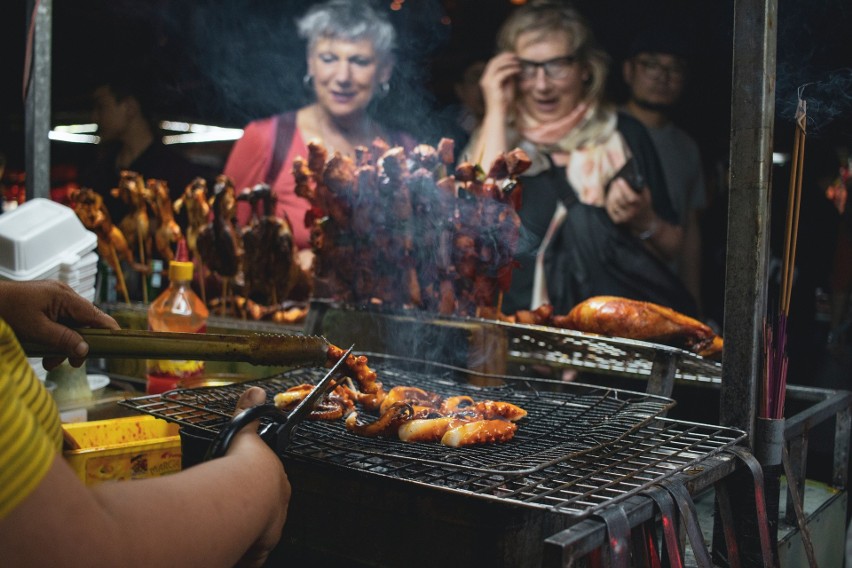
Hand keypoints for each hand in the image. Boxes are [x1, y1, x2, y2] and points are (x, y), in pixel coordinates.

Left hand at [0, 280, 118, 368]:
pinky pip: (59, 322)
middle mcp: (63, 295)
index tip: (118, 344)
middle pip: (83, 323)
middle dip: (77, 344)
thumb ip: (63, 339)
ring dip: (63, 344)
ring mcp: (54, 298)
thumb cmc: (7, 311)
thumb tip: (85, 350)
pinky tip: (44, 350)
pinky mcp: (46, 304)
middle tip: (70, 364)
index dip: (109, 330)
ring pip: (71, 325)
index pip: (96, 314)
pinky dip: (55, 337)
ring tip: (49, 361)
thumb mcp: (36, 330)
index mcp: (64, 296)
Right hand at [229, 387, 290, 567]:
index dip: (255, 490)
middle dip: (251, 513)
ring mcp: (268, 532)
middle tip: (231, 512)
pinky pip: (247, 557)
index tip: (240, 492)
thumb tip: (256, 390)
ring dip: (243, 534)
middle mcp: (277, 510)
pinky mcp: (256, 552)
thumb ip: (249, 412)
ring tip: (225, 530)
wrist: (244, 494)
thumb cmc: (244, 466)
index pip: (270, 489)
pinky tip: (227, 551)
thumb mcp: (245, 433)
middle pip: (264, 514)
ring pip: (255, 536)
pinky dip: (238, 555)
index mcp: (277, 483)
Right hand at [480, 51, 520, 117]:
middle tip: (516, 56)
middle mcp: (484, 79)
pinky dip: (511, 69)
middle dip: (505, 56)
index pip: (492, 63)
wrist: (498, 115)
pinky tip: (518, 70)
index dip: (502, 57)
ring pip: (497, 65)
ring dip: (509, 62)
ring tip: (518, 62)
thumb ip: (508, 77)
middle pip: (494, 61)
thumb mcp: (506, 87)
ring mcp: (487, 82)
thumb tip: (513, 68)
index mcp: (486, 79)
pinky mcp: (492, 85)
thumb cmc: (503, 103)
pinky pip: (503, 73)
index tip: (512, 56)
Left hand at [604, 179, 654, 230]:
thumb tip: (629, 177)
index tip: (619, 179)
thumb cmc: (644, 204)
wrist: (644, 222)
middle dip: (616, 188)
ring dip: (611, 194)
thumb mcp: (646, 195)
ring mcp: (624, 217)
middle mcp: (632, 212)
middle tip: (615, 182)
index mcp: (641, 205)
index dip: (624, 188)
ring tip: (613, 188)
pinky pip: (610, 209)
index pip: (631, 197)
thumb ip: (639, 186)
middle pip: (619, 199)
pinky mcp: (618, 220)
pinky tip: (611, 197)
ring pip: (613, 203)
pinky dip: (609, 201)